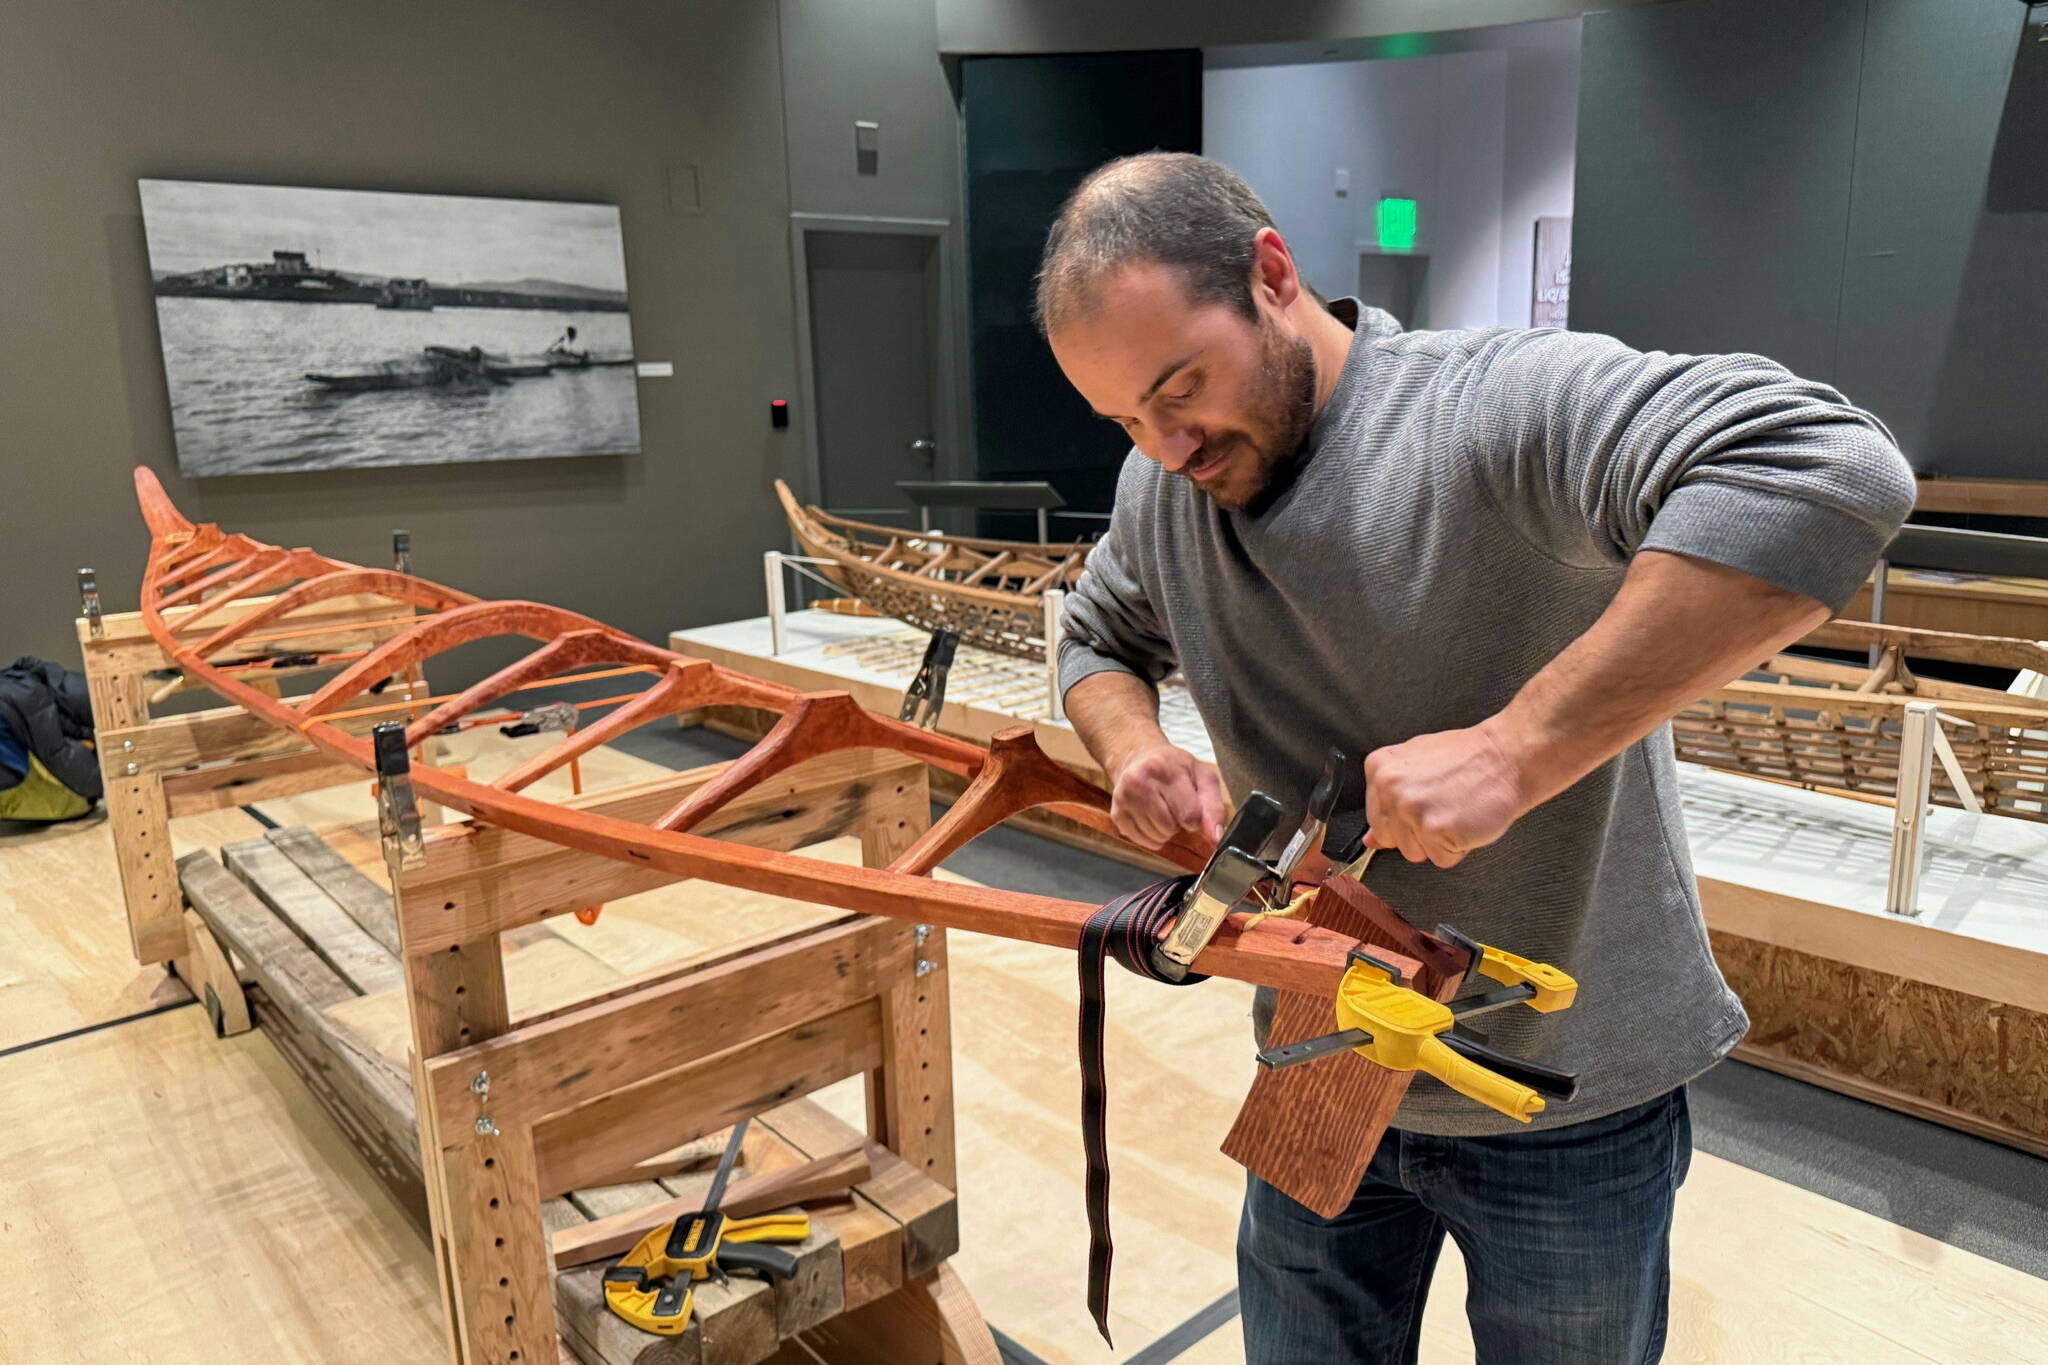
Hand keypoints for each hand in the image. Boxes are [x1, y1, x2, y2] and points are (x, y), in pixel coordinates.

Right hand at [1108, 743, 1226, 849]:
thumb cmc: (1175, 768)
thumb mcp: (1202, 777)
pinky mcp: (1116, 814)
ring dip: (1165, 831)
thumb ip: (1213, 807)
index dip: (1195, 819)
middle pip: (1170, 828)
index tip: (1192, 809)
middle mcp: (1140, 782)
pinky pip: (1142, 842)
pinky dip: (1152, 836)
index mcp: (1166, 770)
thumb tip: (1215, 839)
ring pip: (1156, 837)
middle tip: (1175, 807)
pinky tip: (1151, 818)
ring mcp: (1124, 799)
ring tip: (1163, 811)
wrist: (1138, 758)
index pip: (1189, 815)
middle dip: (1178, 824)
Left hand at [1364, 720, 1536, 867]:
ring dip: (1439, 842)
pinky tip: (1467, 821)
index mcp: (1379, 769)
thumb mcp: (1418, 766)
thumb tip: (1370, 840)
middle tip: (1445, 805)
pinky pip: (1442, 860)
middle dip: (1420, 833)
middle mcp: (1389, 788)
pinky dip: (1459, 848)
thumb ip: (1389, 800)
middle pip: (1393, 840)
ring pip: (1415, 854)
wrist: (1508, 757)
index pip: (1377, 820)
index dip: (1406, 819)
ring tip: (1457, 811)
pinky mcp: (1435, 830)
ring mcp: (1411, 809)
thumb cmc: (1468, 759)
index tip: (1427, 801)